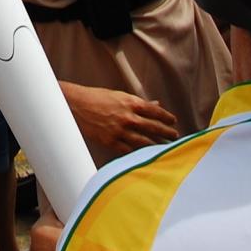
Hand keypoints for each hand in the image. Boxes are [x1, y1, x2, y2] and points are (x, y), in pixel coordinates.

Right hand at [64, 85, 178, 155]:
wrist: (75, 105)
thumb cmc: (97, 97)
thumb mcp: (119, 95)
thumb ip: (138, 102)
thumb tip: (155, 105)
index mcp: (130, 103)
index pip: (155, 112)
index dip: (166, 117)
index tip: (173, 121)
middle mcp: (127, 117)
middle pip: (153, 127)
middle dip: (166, 132)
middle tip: (175, 136)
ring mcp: (119, 131)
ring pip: (144, 141)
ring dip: (157, 145)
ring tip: (165, 148)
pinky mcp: (110, 141)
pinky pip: (129, 150)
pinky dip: (138, 153)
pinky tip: (146, 155)